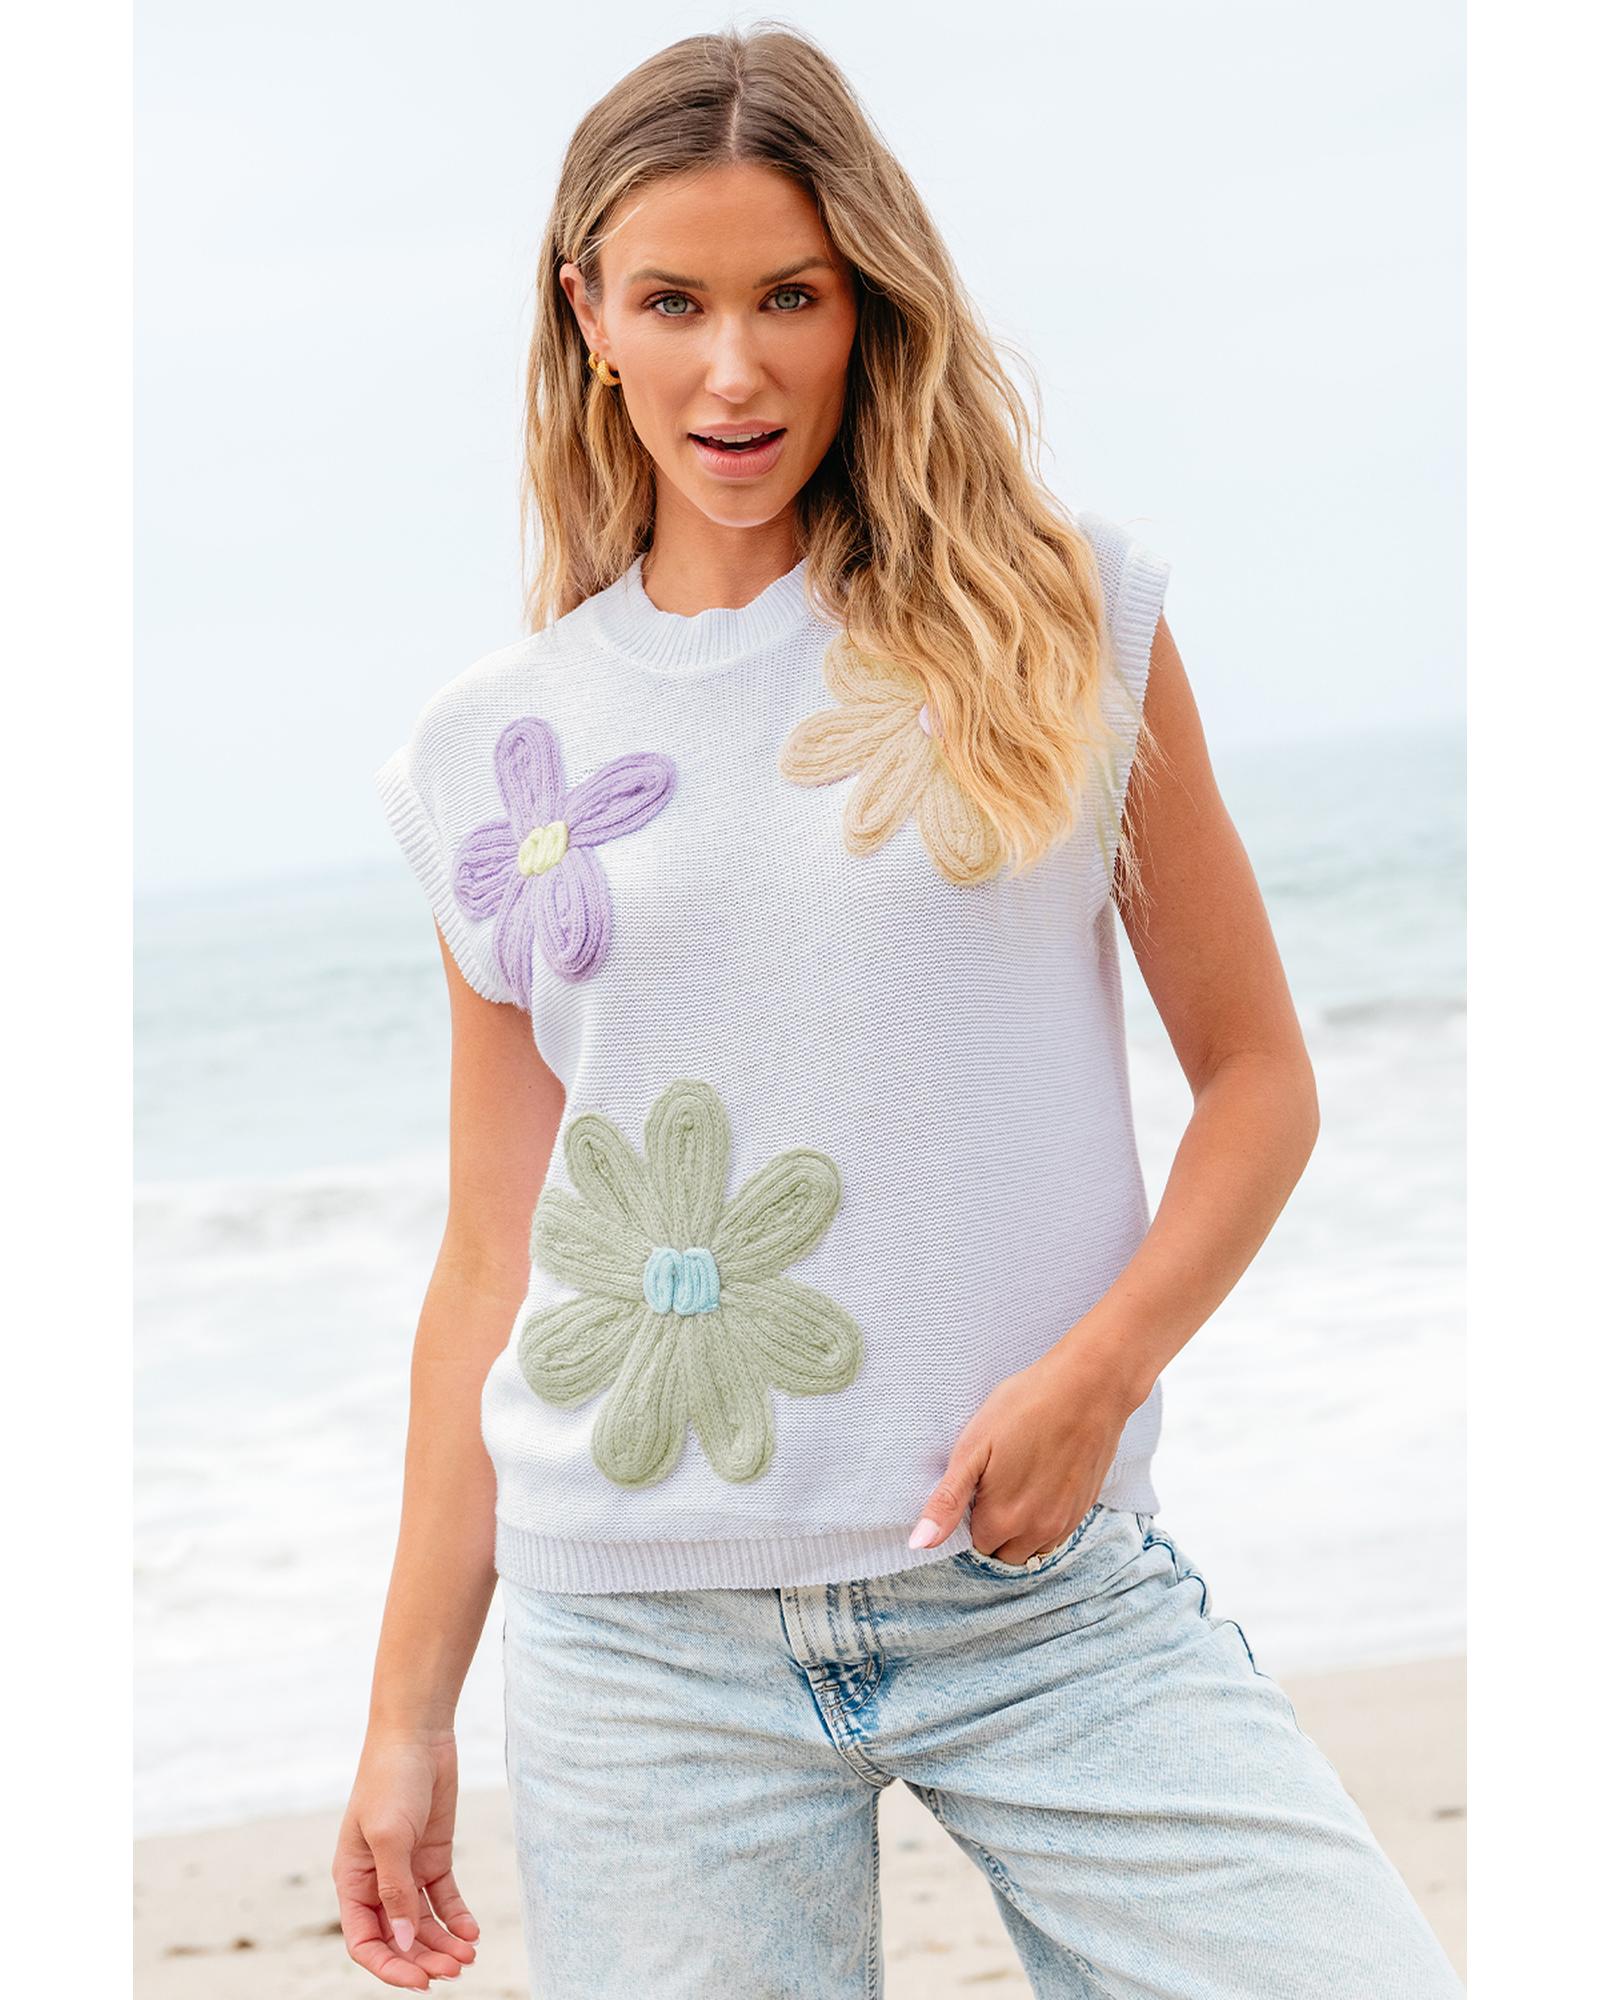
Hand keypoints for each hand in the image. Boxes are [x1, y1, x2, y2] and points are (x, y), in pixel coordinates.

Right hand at [332, 1729, 479, 1988]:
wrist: (417, 1733)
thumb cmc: (390, 1779)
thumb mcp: (389, 1836)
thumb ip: (395, 1891)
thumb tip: (402, 1942)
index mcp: (352, 1880)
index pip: (365, 1941)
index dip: (389, 1966)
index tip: (420, 1982)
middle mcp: (377, 1881)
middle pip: (398, 1937)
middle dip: (424, 1958)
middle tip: (456, 1971)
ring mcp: (407, 1869)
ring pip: (422, 1923)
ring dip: (443, 1943)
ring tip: (469, 1956)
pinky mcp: (433, 1855)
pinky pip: (443, 1898)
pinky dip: (456, 1917)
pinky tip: (472, 1932)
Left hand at [909, 1332, 1142, 1561]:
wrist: (1088, 1388)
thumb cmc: (1025, 1407)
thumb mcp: (972, 1448)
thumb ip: (947, 1501)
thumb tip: (919, 1543)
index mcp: (1002, 1520)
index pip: (975, 1544)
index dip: (970, 1516)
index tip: (976, 1487)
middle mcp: (1036, 1532)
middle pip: (1004, 1553)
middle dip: (995, 1530)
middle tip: (995, 1485)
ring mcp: (1065, 1522)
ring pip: (1033, 1549)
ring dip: (1021, 1531)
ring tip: (1019, 1484)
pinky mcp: (1085, 1508)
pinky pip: (1058, 1535)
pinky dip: (1045, 1522)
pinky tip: (1043, 1484)